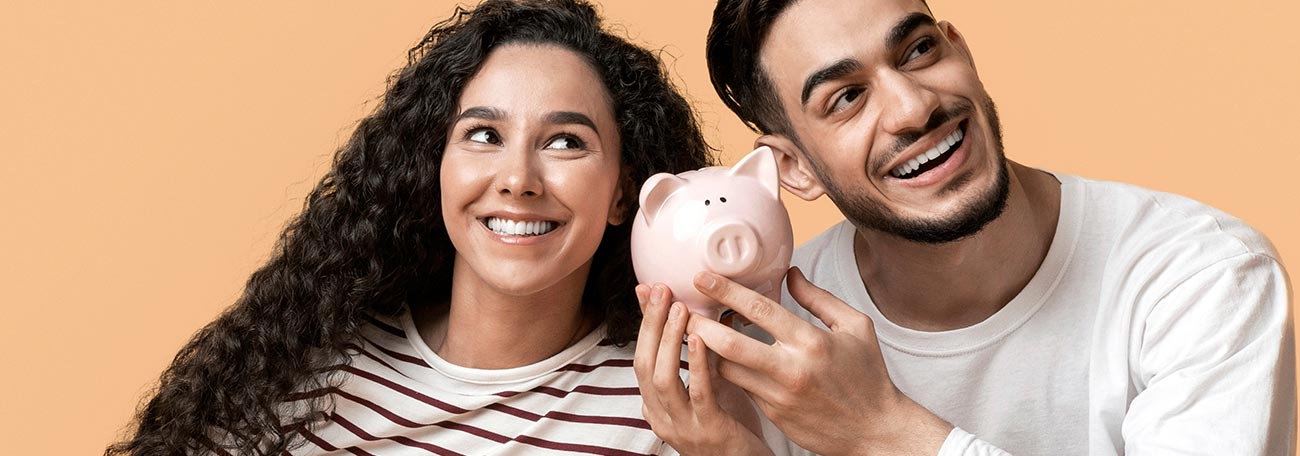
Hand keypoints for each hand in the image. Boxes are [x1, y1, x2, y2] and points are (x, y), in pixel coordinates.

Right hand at [634, 283, 772, 455]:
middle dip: (650, 325)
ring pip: (663, 380)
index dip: (643, 323)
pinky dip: (696, 364)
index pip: (639, 358)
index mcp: (656, 406)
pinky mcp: (709, 431)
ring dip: (669, 340)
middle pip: (643, 365)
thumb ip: (693, 357)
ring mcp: (683, 427)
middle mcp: (662, 417)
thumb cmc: (728, 427)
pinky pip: (698, 394)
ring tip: (679, 309)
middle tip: (661, 291)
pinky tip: (700, 339)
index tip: (649, 289)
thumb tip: (687, 316)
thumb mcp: (705, 387)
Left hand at [686, 267, 950, 455]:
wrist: (874, 431)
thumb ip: (819, 299)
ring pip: (727, 369)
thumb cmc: (867, 376)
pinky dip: (725, 370)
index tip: (703, 277)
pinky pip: (739, 387)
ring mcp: (778, 394)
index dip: (726, 290)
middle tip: (682, 309)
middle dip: (699, 324)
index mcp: (811, 340)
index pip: (759, 308)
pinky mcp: (772, 414)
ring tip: (693, 330)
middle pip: (729, 343)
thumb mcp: (855, 327)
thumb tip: (790, 273)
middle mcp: (791, 368)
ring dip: (706, 349)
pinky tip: (715, 357)